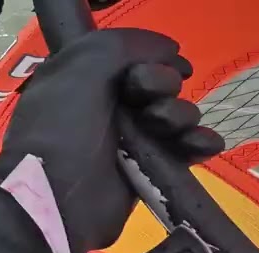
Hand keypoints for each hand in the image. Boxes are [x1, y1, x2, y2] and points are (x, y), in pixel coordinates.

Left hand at [0, 28, 223, 252]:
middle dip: (165, 86)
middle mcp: (108, 106)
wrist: (57, 201)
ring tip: (163, 130)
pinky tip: (201, 145)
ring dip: (181, 116)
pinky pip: (187, 149)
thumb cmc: (63, 129)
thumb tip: (170, 51)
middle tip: (146, 105)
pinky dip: (200, 143)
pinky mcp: (148, 171)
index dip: (152, 56)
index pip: (134, 55)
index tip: (157, 66)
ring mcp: (130, 140)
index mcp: (85, 78)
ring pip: (177, 114)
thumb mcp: (82, 69)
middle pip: (161, 82)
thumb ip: (124, 45)